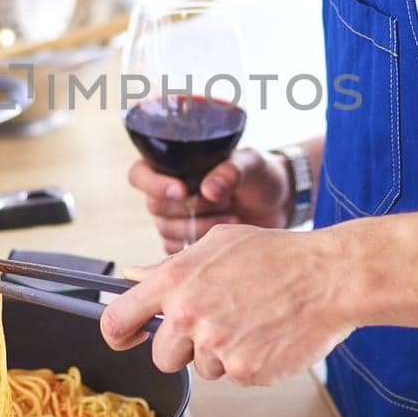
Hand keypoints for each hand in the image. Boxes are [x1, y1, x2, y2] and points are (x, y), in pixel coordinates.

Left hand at [102, 220, 357, 385]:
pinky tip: (270, 335)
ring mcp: (216, 346)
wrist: (330, 276)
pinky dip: (250, 362)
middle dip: (183, 348)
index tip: (129, 337)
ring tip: (253, 321)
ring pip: (203, 367)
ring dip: (222, 353)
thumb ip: (170, 266)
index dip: (117, 334)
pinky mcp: (244, 370)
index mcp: (175, 281)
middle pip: (162, 356)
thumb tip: (133, 276)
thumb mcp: (218, 244)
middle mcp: (189, 315)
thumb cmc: (278, 255)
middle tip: (218, 325)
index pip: (118, 319)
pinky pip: (235, 376)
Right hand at [129, 146, 291, 253]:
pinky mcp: (187, 242)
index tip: (183, 190)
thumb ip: (230, 172)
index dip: (155, 185)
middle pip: (155, 207)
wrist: (277, 205)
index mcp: (174, 166)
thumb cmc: (260, 176)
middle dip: (189, 207)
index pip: (140, 176)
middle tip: (222, 201)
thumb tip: (209, 189)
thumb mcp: (250, 165)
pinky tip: (224, 237)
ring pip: (166, 230)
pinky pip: (176, 251)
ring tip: (232, 216)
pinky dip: (199, 246)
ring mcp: (177, 219)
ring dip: (199, 226)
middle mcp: (170, 193)